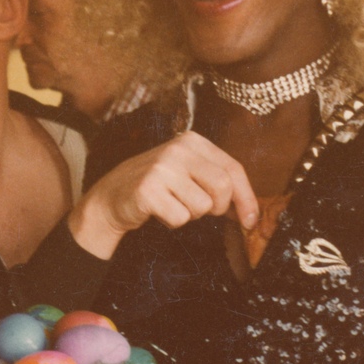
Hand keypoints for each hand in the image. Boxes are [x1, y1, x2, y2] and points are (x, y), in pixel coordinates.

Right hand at [69, 131, 258, 258]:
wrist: (113, 196)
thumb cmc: (159, 188)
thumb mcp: (190, 174)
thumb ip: (219, 183)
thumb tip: (251, 212)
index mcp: (193, 141)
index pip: (233, 169)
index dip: (247, 198)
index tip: (251, 221)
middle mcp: (178, 149)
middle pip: (222, 187)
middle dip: (218, 208)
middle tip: (200, 209)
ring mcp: (162, 168)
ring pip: (202, 207)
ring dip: (191, 215)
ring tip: (172, 204)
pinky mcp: (148, 190)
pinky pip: (180, 218)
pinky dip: (173, 222)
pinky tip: (159, 211)